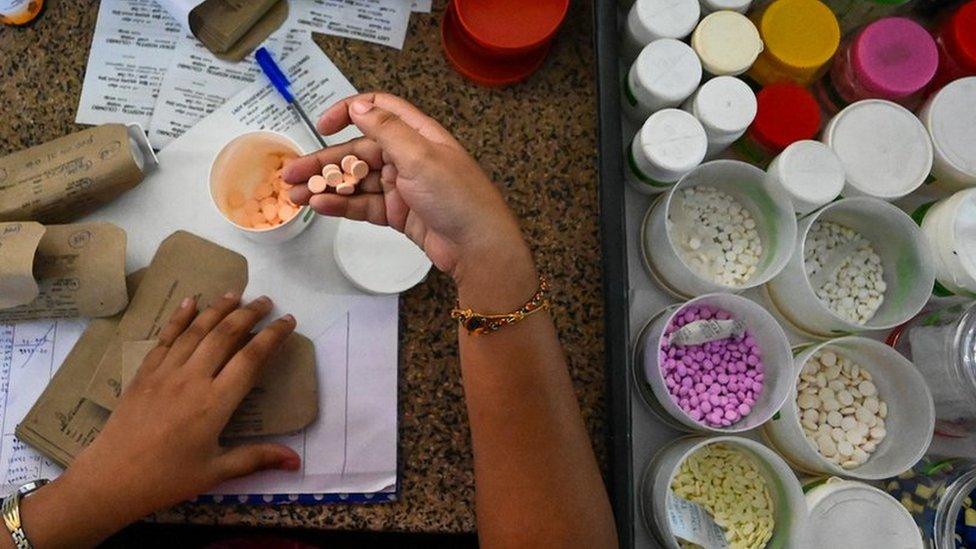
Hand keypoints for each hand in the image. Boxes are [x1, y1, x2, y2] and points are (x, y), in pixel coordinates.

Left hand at [21, 294, 299, 546]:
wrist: (110, 480)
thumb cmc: (167, 479)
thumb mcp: (216, 472)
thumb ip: (256, 458)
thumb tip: (296, 460)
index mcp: (215, 403)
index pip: (251, 359)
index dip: (272, 336)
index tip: (288, 320)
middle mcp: (192, 379)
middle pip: (225, 335)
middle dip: (248, 314)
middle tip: (265, 301)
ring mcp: (165, 373)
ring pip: (196, 330)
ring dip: (218, 308)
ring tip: (235, 293)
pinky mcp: (144, 374)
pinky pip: (165, 338)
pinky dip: (179, 318)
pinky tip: (189, 302)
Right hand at [282, 92, 534, 301]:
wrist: (479, 248)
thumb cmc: (457, 197)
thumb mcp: (420, 157)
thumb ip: (386, 130)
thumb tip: (359, 106)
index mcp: (418, 135)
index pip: (379, 110)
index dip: (349, 112)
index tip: (322, 126)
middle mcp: (408, 157)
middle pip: (358, 151)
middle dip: (323, 162)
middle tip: (289, 174)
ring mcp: (402, 186)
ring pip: (356, 181)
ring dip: (325, 186)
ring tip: (293, 196)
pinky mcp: (398, 213)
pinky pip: (364, 205)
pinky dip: (342, 205)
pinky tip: (320, 207)